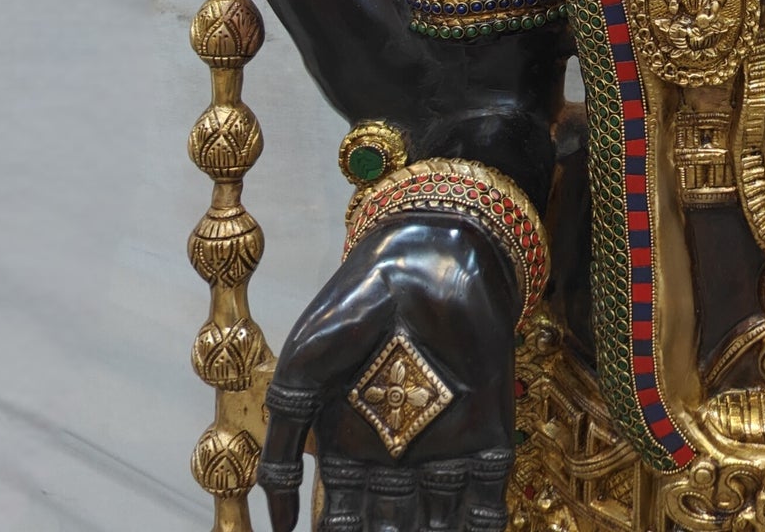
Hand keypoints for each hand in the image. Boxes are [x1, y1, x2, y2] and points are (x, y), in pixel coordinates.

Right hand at [259, 216, 519, 531]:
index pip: (342, 519)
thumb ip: (284, 443)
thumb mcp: (299, 372)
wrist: (425, 259)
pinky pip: (486, 502)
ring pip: (434, 525)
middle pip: (388, 529)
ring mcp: (445, 450)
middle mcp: (397, 459)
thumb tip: (275, 523)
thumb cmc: (356, 306)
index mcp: (351, 449)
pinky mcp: (489, 437)